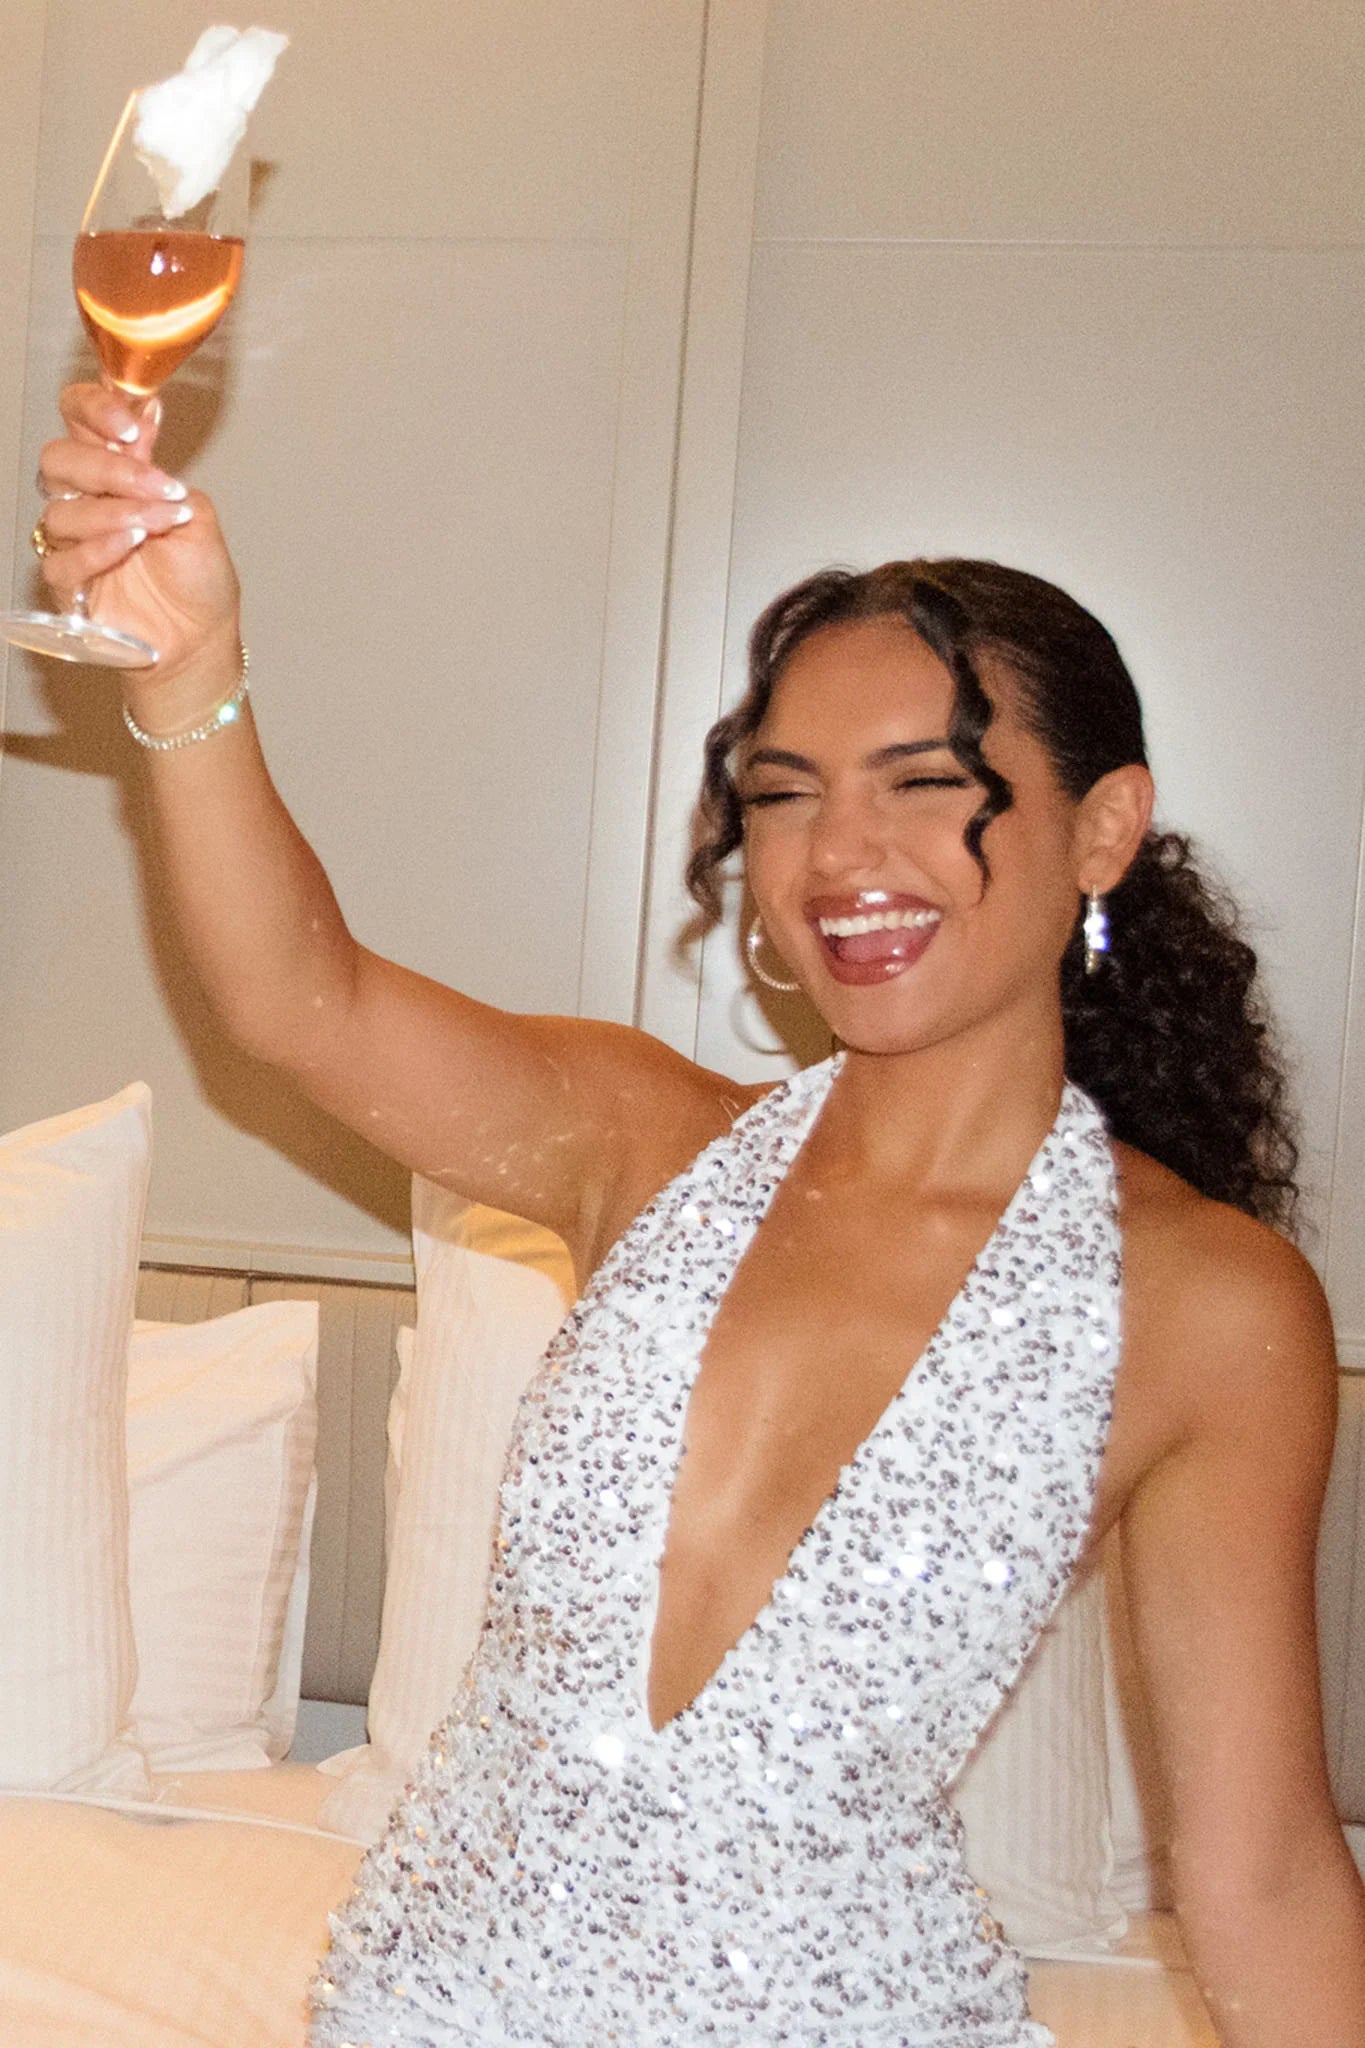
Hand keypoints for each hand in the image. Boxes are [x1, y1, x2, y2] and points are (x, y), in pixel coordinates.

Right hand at [36, 383, 241, 689]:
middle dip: (107, 468)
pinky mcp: (68, 584)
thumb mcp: (196, 514)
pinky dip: (98, 549)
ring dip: (115, 513)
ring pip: (61, 511)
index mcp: (115, 471)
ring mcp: (73, 541)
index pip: (79, 418)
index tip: (132, 425)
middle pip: (59, 459)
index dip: (94, 408)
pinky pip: (61, 560)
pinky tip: (131, 545)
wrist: (202, 636)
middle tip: (155, 486)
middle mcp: (87, 499)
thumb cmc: (199, 576)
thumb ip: (163, 471)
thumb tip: (146, 413)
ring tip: (157, 528)